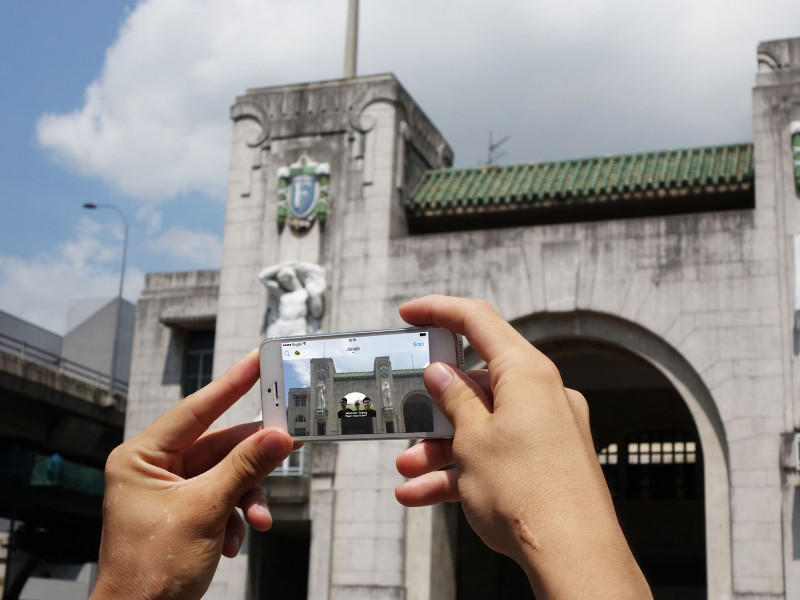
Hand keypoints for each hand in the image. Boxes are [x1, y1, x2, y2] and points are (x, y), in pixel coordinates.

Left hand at [91, 349, 296, 599]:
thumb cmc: (151, 570)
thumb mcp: (206, 511)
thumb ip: (246, 468)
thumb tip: (279, 436)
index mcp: (141, 457)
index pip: (195, 409)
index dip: (230, 384)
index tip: (256, 361)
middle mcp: (154, 468)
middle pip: (218, 446)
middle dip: (251, 461)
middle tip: (288, 439)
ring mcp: (170, 491)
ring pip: (226, 475)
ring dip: (247, 497)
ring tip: (258, 520)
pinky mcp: (185, 511)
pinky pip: (223, 497)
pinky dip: (236, 516)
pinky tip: (233, 541)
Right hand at [395, 296, 650, 599]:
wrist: (573, 557)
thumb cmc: (530, 494)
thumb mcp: (472, 439)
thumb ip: (453, 399)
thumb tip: (442, 374)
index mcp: (528, 373)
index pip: (478, 322)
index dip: (439, 311)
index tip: (410, 314)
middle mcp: (542, 395)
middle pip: (477, 383)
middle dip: (434, 407)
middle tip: (404, 418)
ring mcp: (546, 430)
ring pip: (481, 425)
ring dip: (441, 446)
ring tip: (409, 471)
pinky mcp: (546, 461)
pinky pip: (496, 454)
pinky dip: (462, 470)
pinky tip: (424, 493)